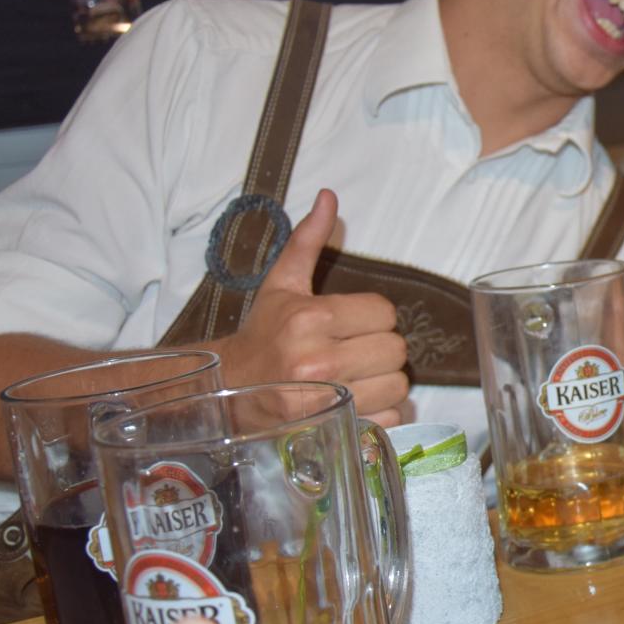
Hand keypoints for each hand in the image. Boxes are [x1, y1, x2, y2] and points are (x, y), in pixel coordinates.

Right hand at [212, 190, 408, 424]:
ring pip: (398, 384)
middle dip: (380, 349)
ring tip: (355, 377)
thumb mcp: (281, 284)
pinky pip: (390, 417)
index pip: (384, 312)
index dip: (372, 318)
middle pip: (396, 349)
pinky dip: (381, 412)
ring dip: (384, 381)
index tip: (351, 325)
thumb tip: (329, 196)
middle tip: (355, 351)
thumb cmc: (262, 335)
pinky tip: (355, 401)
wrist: (226, 390)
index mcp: (312, 318)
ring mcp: (327, 398)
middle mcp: (319, 359)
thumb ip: (308, 241)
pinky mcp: (334, 427)